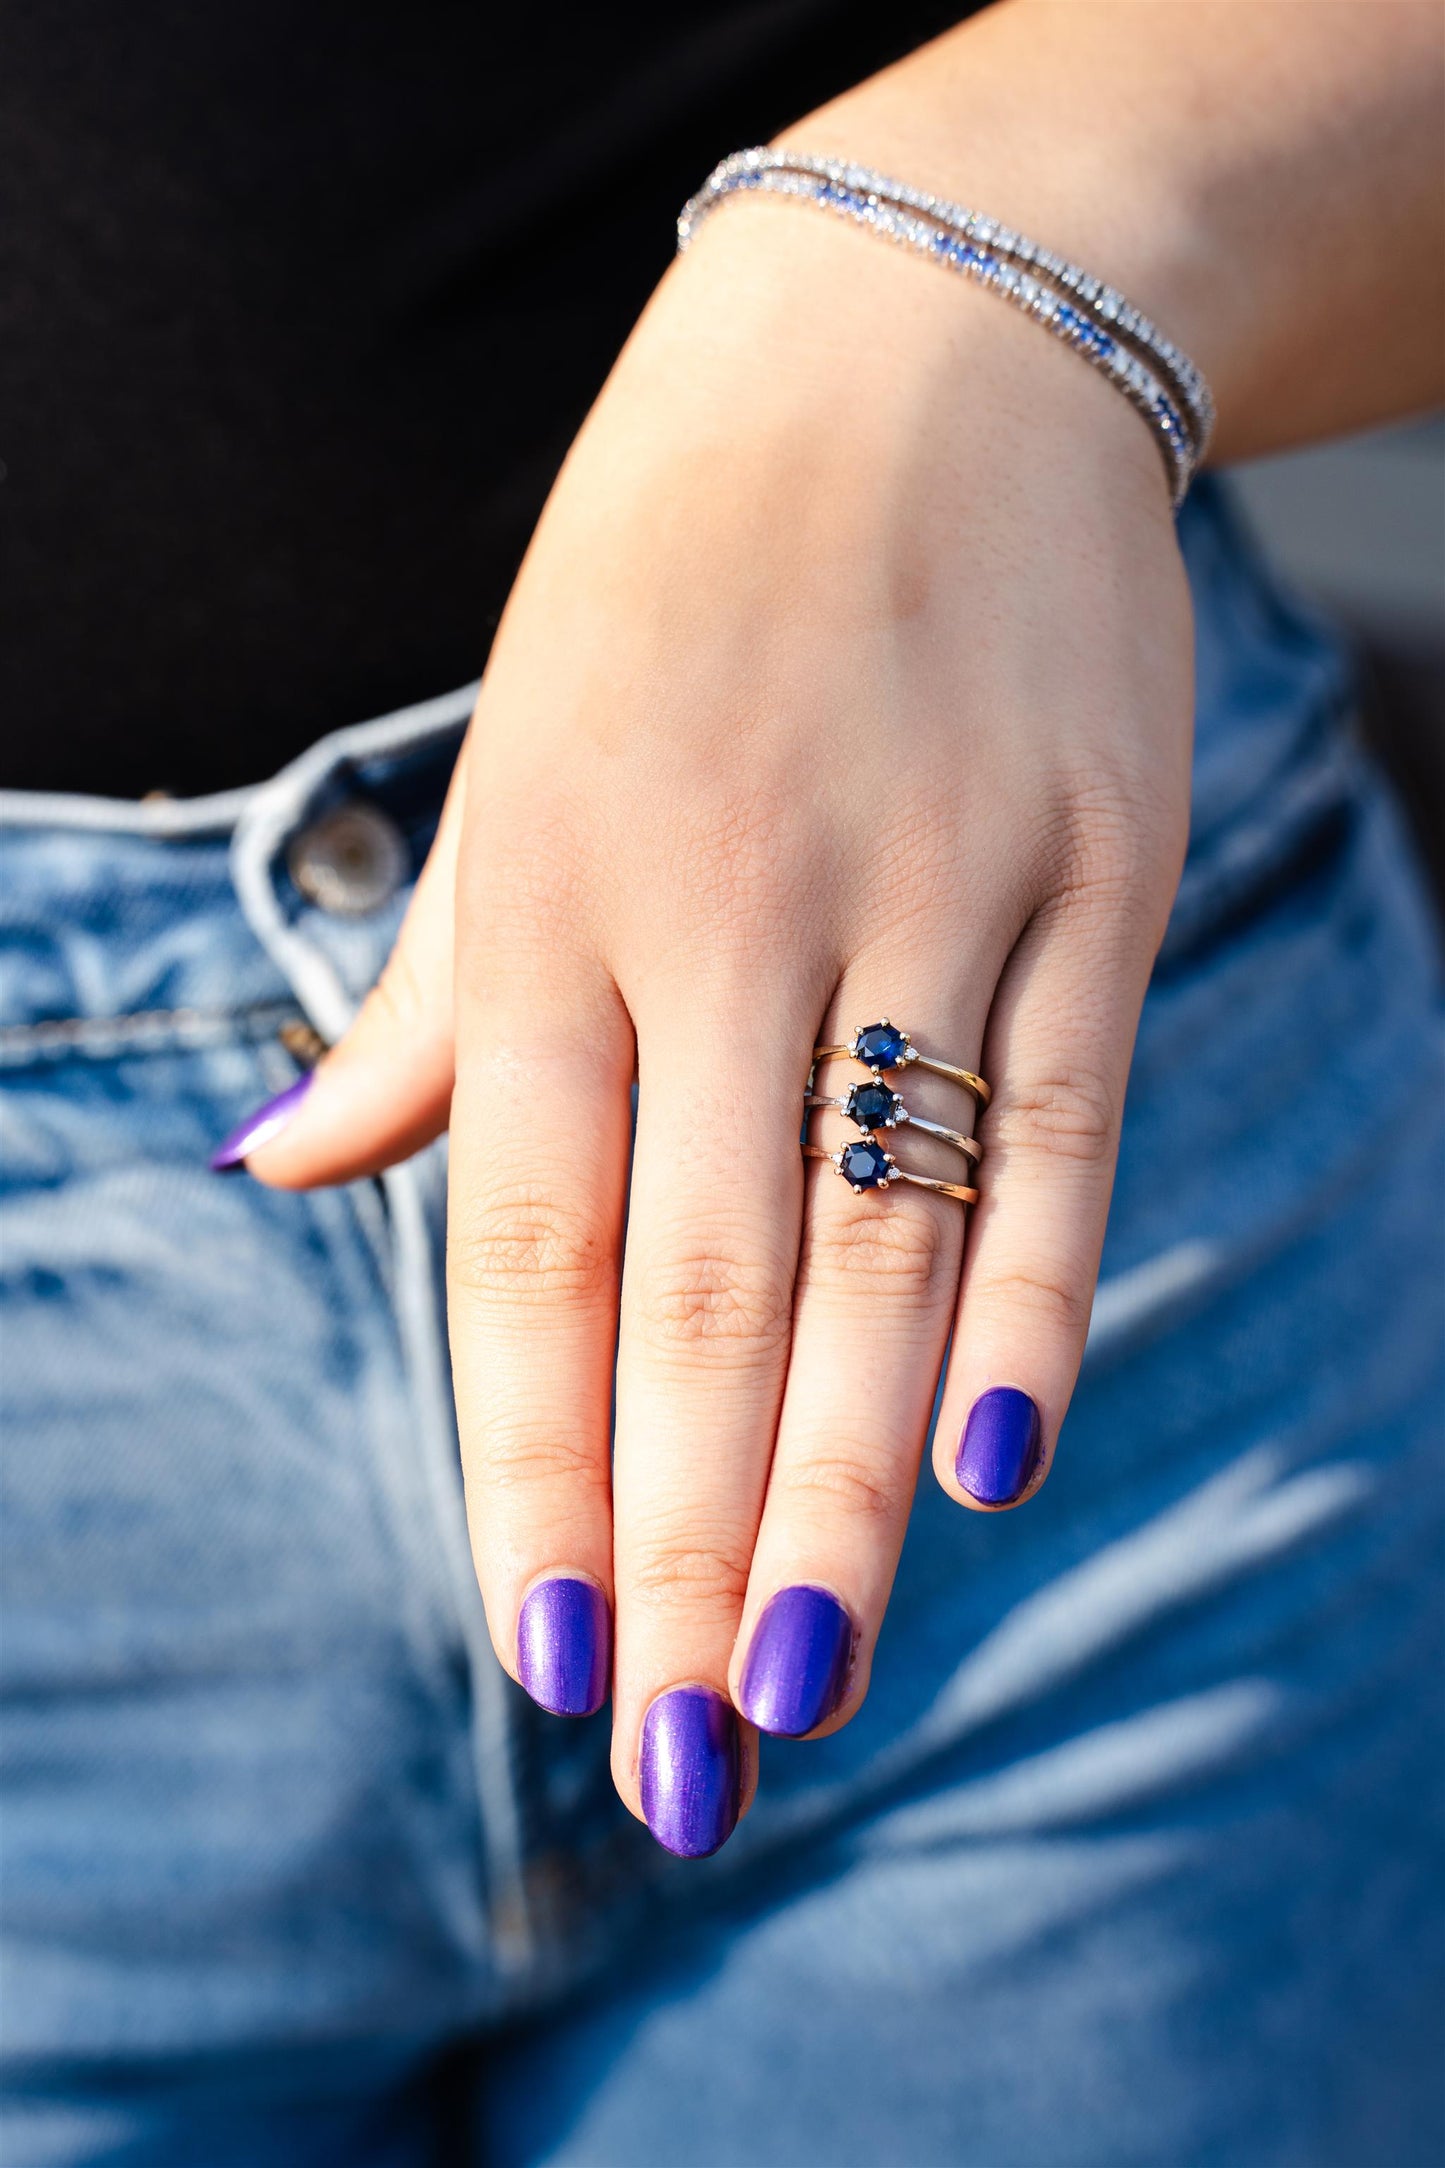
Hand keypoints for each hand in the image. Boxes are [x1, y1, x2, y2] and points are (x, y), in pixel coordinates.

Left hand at [247, 197, 1192, 1854]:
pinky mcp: (1089, 867)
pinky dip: (1038, 1294)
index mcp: (557, 896)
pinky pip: (1062, 1114)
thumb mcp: (512, 763)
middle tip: (694, 1774)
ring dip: (846, 1484)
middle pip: (706, 1287)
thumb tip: (277, 1167)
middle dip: (695, 1547)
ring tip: (816, 1685)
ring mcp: (926, 884)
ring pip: (882, 1242)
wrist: (916, 338)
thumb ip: (423, 1002)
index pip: (533, 1244)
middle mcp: (732, 907)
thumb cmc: (674, 583)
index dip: (538, 1466)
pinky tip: (995, 1462)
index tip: (557, 1666)